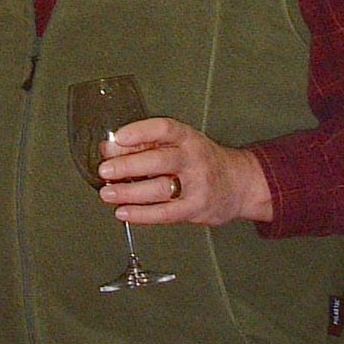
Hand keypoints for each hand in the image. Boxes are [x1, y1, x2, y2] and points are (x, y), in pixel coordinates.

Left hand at [96, 117, 273, 225]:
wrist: (238, 184)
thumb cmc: (200, 161)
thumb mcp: (178, 144)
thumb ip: (143, 144)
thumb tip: (108, 148)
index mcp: (187, 137)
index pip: (163, 129)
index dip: (139, 131)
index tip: (118, 137)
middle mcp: (193, 158)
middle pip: (159, 160)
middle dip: (129, 166)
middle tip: (105, 170)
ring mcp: (197, 185)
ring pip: (159, 189)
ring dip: (129, 192)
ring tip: (108, 193)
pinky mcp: (195, 208)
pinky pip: (165, 213)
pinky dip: (141, 214)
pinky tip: (124, 212)